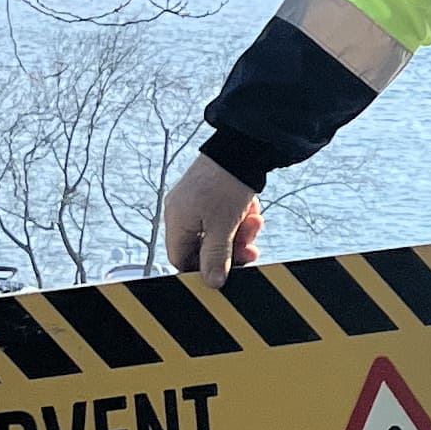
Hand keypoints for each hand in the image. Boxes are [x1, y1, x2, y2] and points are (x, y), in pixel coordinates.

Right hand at [159, 154, 263, 284]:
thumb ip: (215, 258)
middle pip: (204, 246)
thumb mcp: (222, 228)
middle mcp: (181, 211)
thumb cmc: (227, 184)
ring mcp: (196, 201)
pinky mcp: (211, 193)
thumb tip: (211, 282)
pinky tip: (251, 210)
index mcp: (176, 221)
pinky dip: (239, 217)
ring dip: (239, 232)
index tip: (226, 271)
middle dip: (230, 248)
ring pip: (218, 232)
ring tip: (254, 221)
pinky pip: (224, 216)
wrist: (243, 147)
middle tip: (250, 248)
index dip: (203, 269)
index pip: (182, 259)